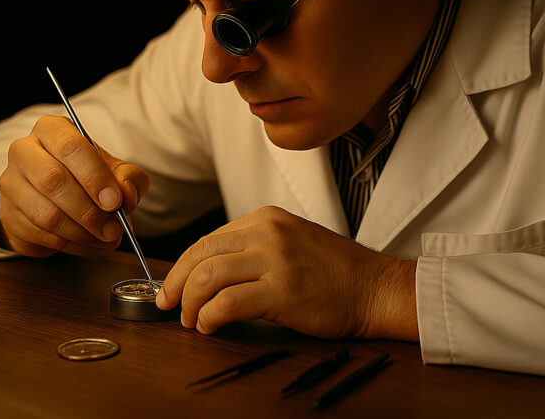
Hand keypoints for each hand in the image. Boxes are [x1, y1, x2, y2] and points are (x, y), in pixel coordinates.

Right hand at [0, 114, 149, 257]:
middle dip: (90, 211)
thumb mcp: (114, 170)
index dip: (95, 176)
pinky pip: (41, 236)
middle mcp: (23, 151)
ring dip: (83, 233)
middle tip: (113, 228)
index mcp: (51, 130)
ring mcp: (11, 184)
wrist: (52, 196)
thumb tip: (126, 195)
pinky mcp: (8, 215)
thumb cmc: (85, 176)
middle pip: (53, 181)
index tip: (115, 202)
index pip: (71, 147)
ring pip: (46, 214)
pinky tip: (91, 244)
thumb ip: (129, 178)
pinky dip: (73, 245)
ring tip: (106, 238)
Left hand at [155, 205, 417, 339]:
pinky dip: (210, 318)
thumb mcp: (293, 241)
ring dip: (191, 304)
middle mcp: (268, 232)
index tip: (173, 287)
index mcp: (267, 218)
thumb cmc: (337, 272)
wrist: (376, 288)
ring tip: (191, 321)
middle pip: (201, 254)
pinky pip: (228, 303)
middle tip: (169, 305)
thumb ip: (256, 247)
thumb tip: (211, 272)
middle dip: (177, 284)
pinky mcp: (282, 290)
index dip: (184, 266)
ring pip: (209, 277)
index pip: (209, 239)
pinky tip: (210, 327)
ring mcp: (276, 259)